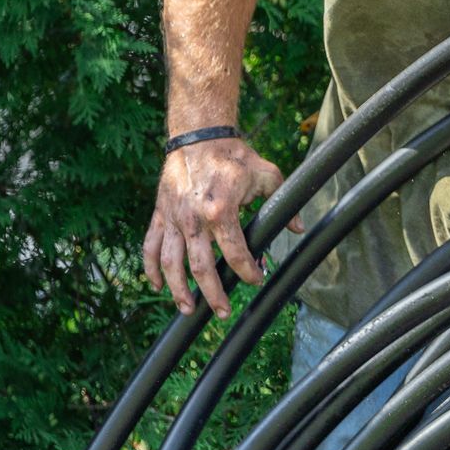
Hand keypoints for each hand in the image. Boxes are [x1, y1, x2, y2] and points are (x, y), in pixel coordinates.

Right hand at [142, 137, 299, 317]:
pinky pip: (150, 247)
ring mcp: (173, 219)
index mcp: (222, 211)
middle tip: (223, 312)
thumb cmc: (235, 157)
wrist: (199, 138)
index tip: (257, 279)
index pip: (235, 252)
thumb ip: (283, 204)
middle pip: (201, 268)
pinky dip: (151, 269)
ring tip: (188, 310)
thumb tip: (298, 229)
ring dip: (179, 290)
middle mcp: (194, 219)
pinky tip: (158, 286)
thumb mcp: (268, 175)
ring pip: (171, 264)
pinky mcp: (159, 215)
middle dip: (213, 294)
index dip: (248, 270)